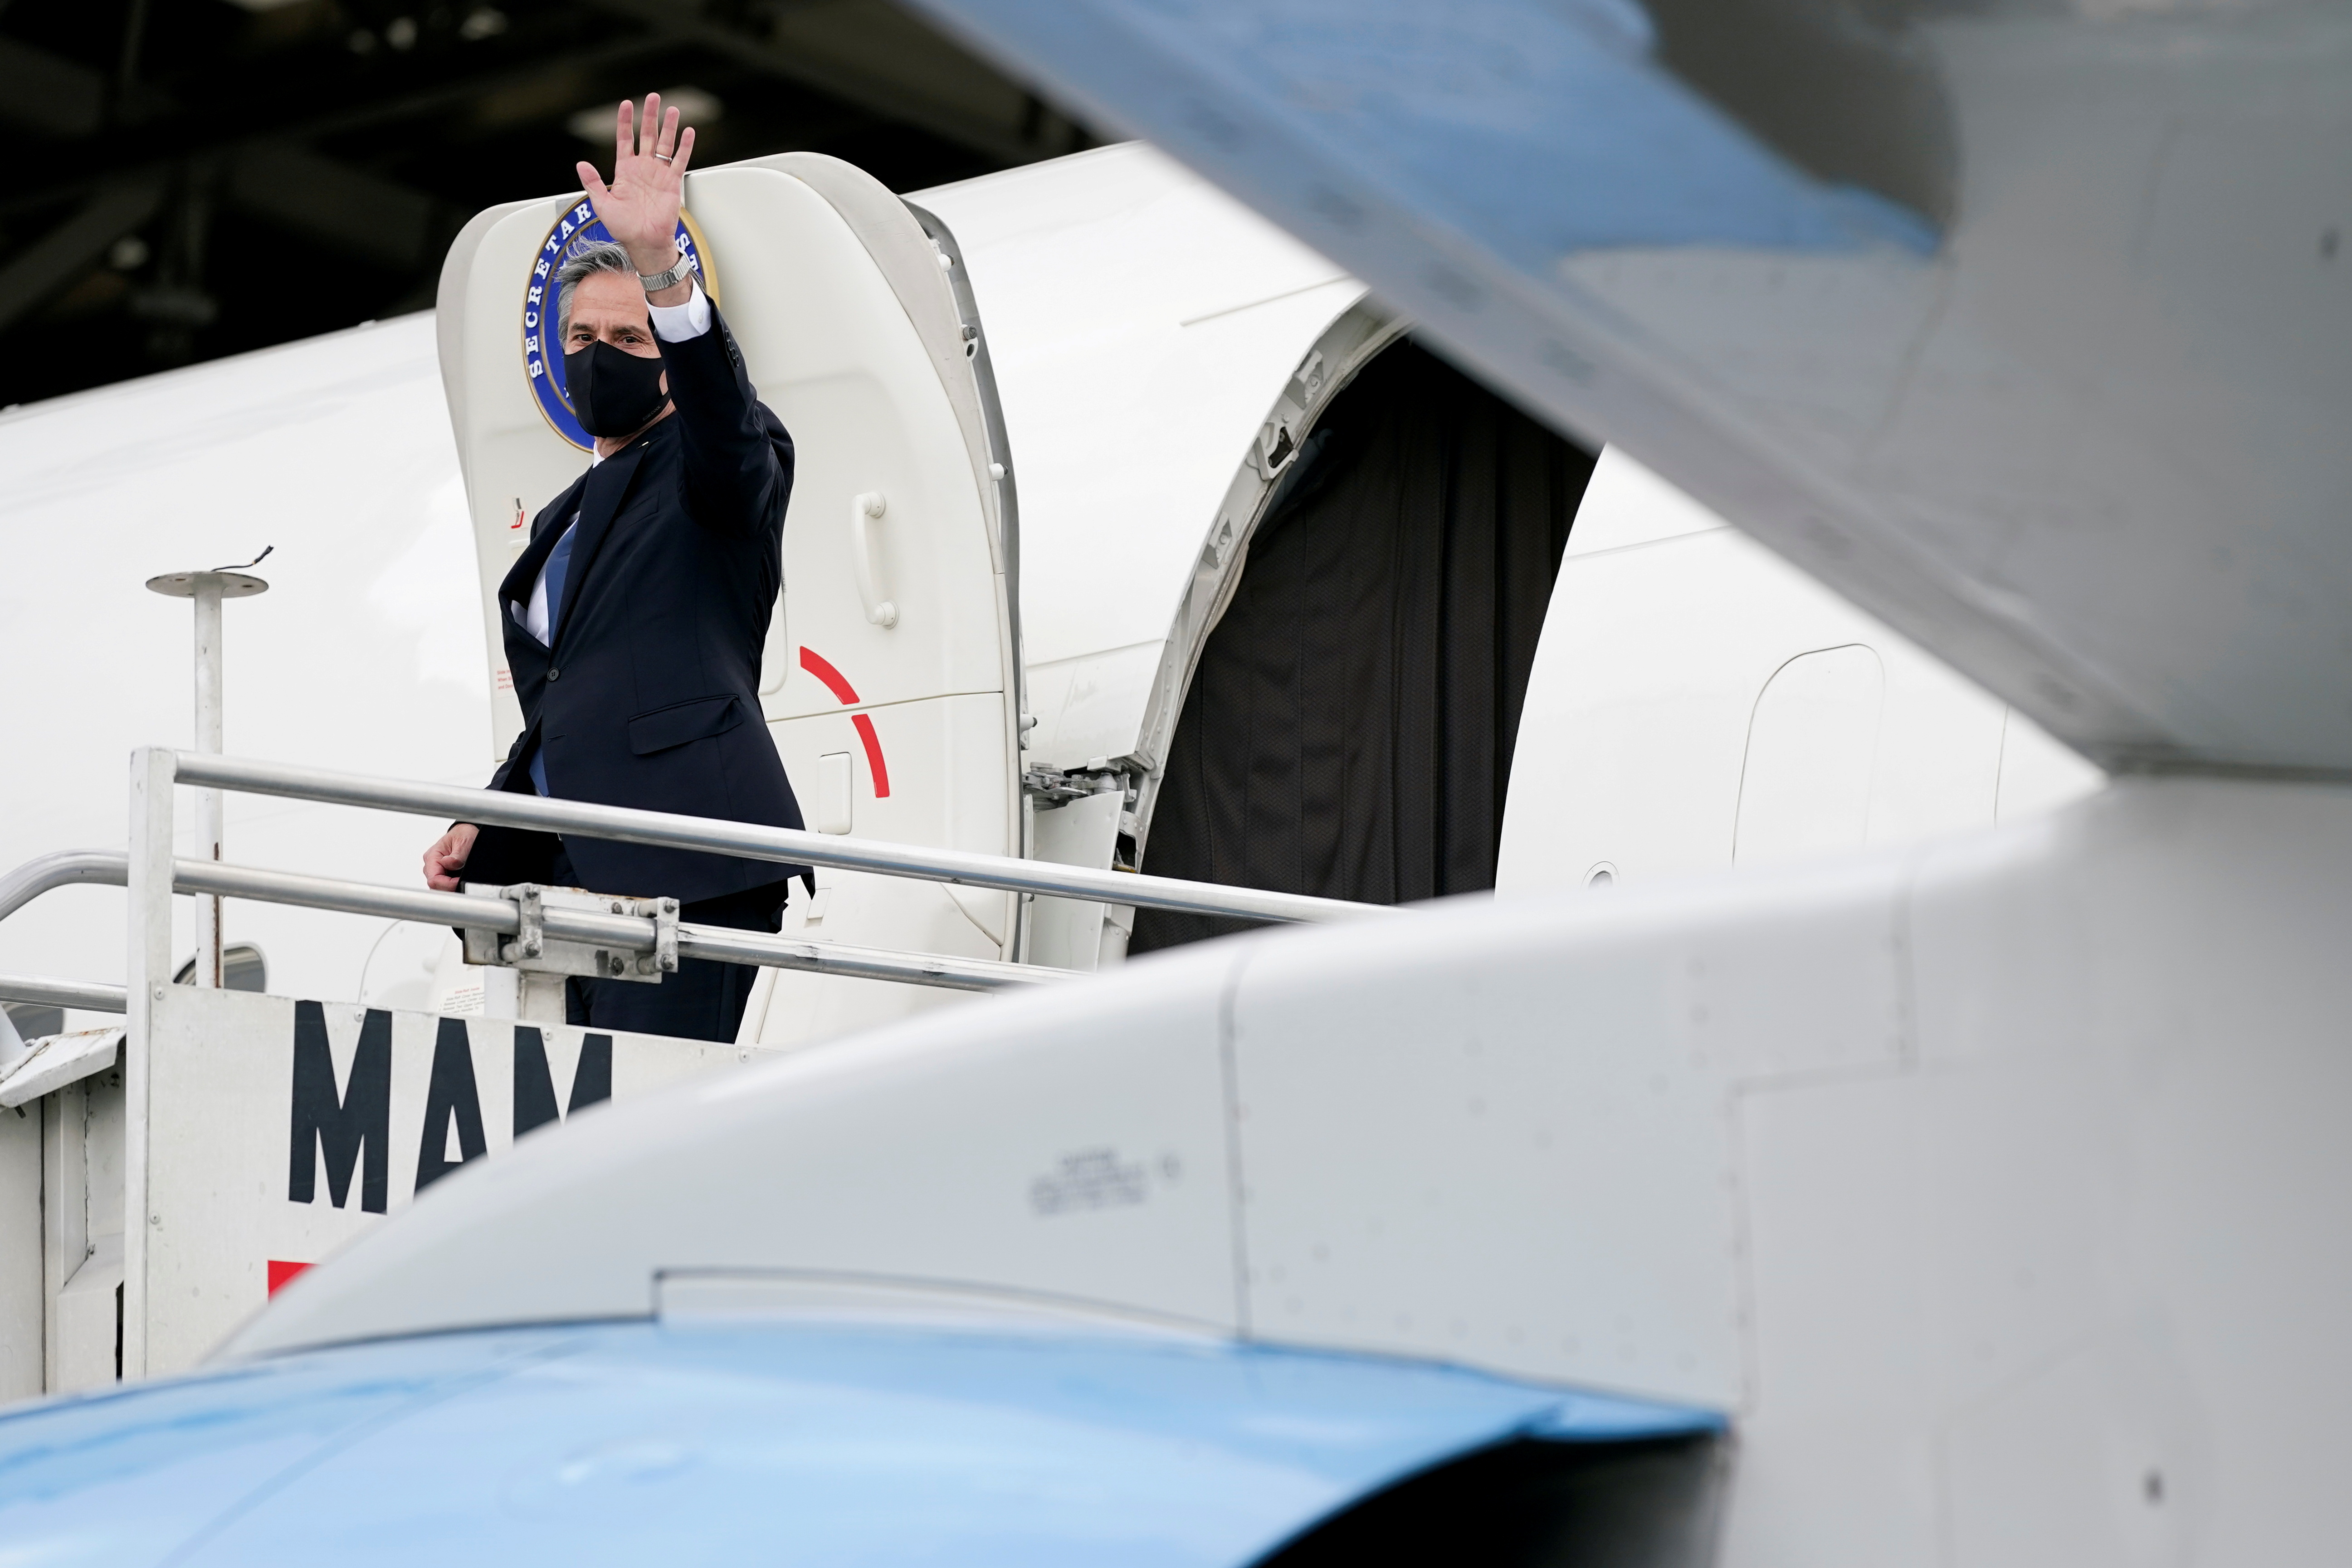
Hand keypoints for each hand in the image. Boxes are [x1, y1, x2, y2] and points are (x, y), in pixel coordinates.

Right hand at [424, 824, 478, 891]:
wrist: (465, 833)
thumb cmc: (463, 835)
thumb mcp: (463, 842)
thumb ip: (456, 856)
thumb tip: (448, 863)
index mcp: (432, 856)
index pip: (434, 879)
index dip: (448, 885)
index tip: (460, 882)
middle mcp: (431, 864)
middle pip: (435, 886)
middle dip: (449, 888)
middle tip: (462, 883)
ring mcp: (435, 869)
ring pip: (439, 887)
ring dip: (450, 887)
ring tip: (461, 880)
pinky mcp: (441, 873)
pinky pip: (443, 885)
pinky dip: (451, 886)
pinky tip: (459, 880)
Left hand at [576, 94, 696, 283]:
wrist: (644, 243)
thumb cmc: (623, 228)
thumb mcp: (601, 204)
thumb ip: (593, 182)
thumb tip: (581, 164)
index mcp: (624, 170)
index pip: (625, 139)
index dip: (625, 121)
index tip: (626, 104)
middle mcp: (642, 169)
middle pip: (647, 135)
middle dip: (650, 116)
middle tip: (654, 98)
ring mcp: (658, 174)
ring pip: (664, 144)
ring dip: (668, 126)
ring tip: (672, 109)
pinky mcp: (672, 183)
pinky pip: (679, 160)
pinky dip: (685, 146)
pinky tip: (688, 133)